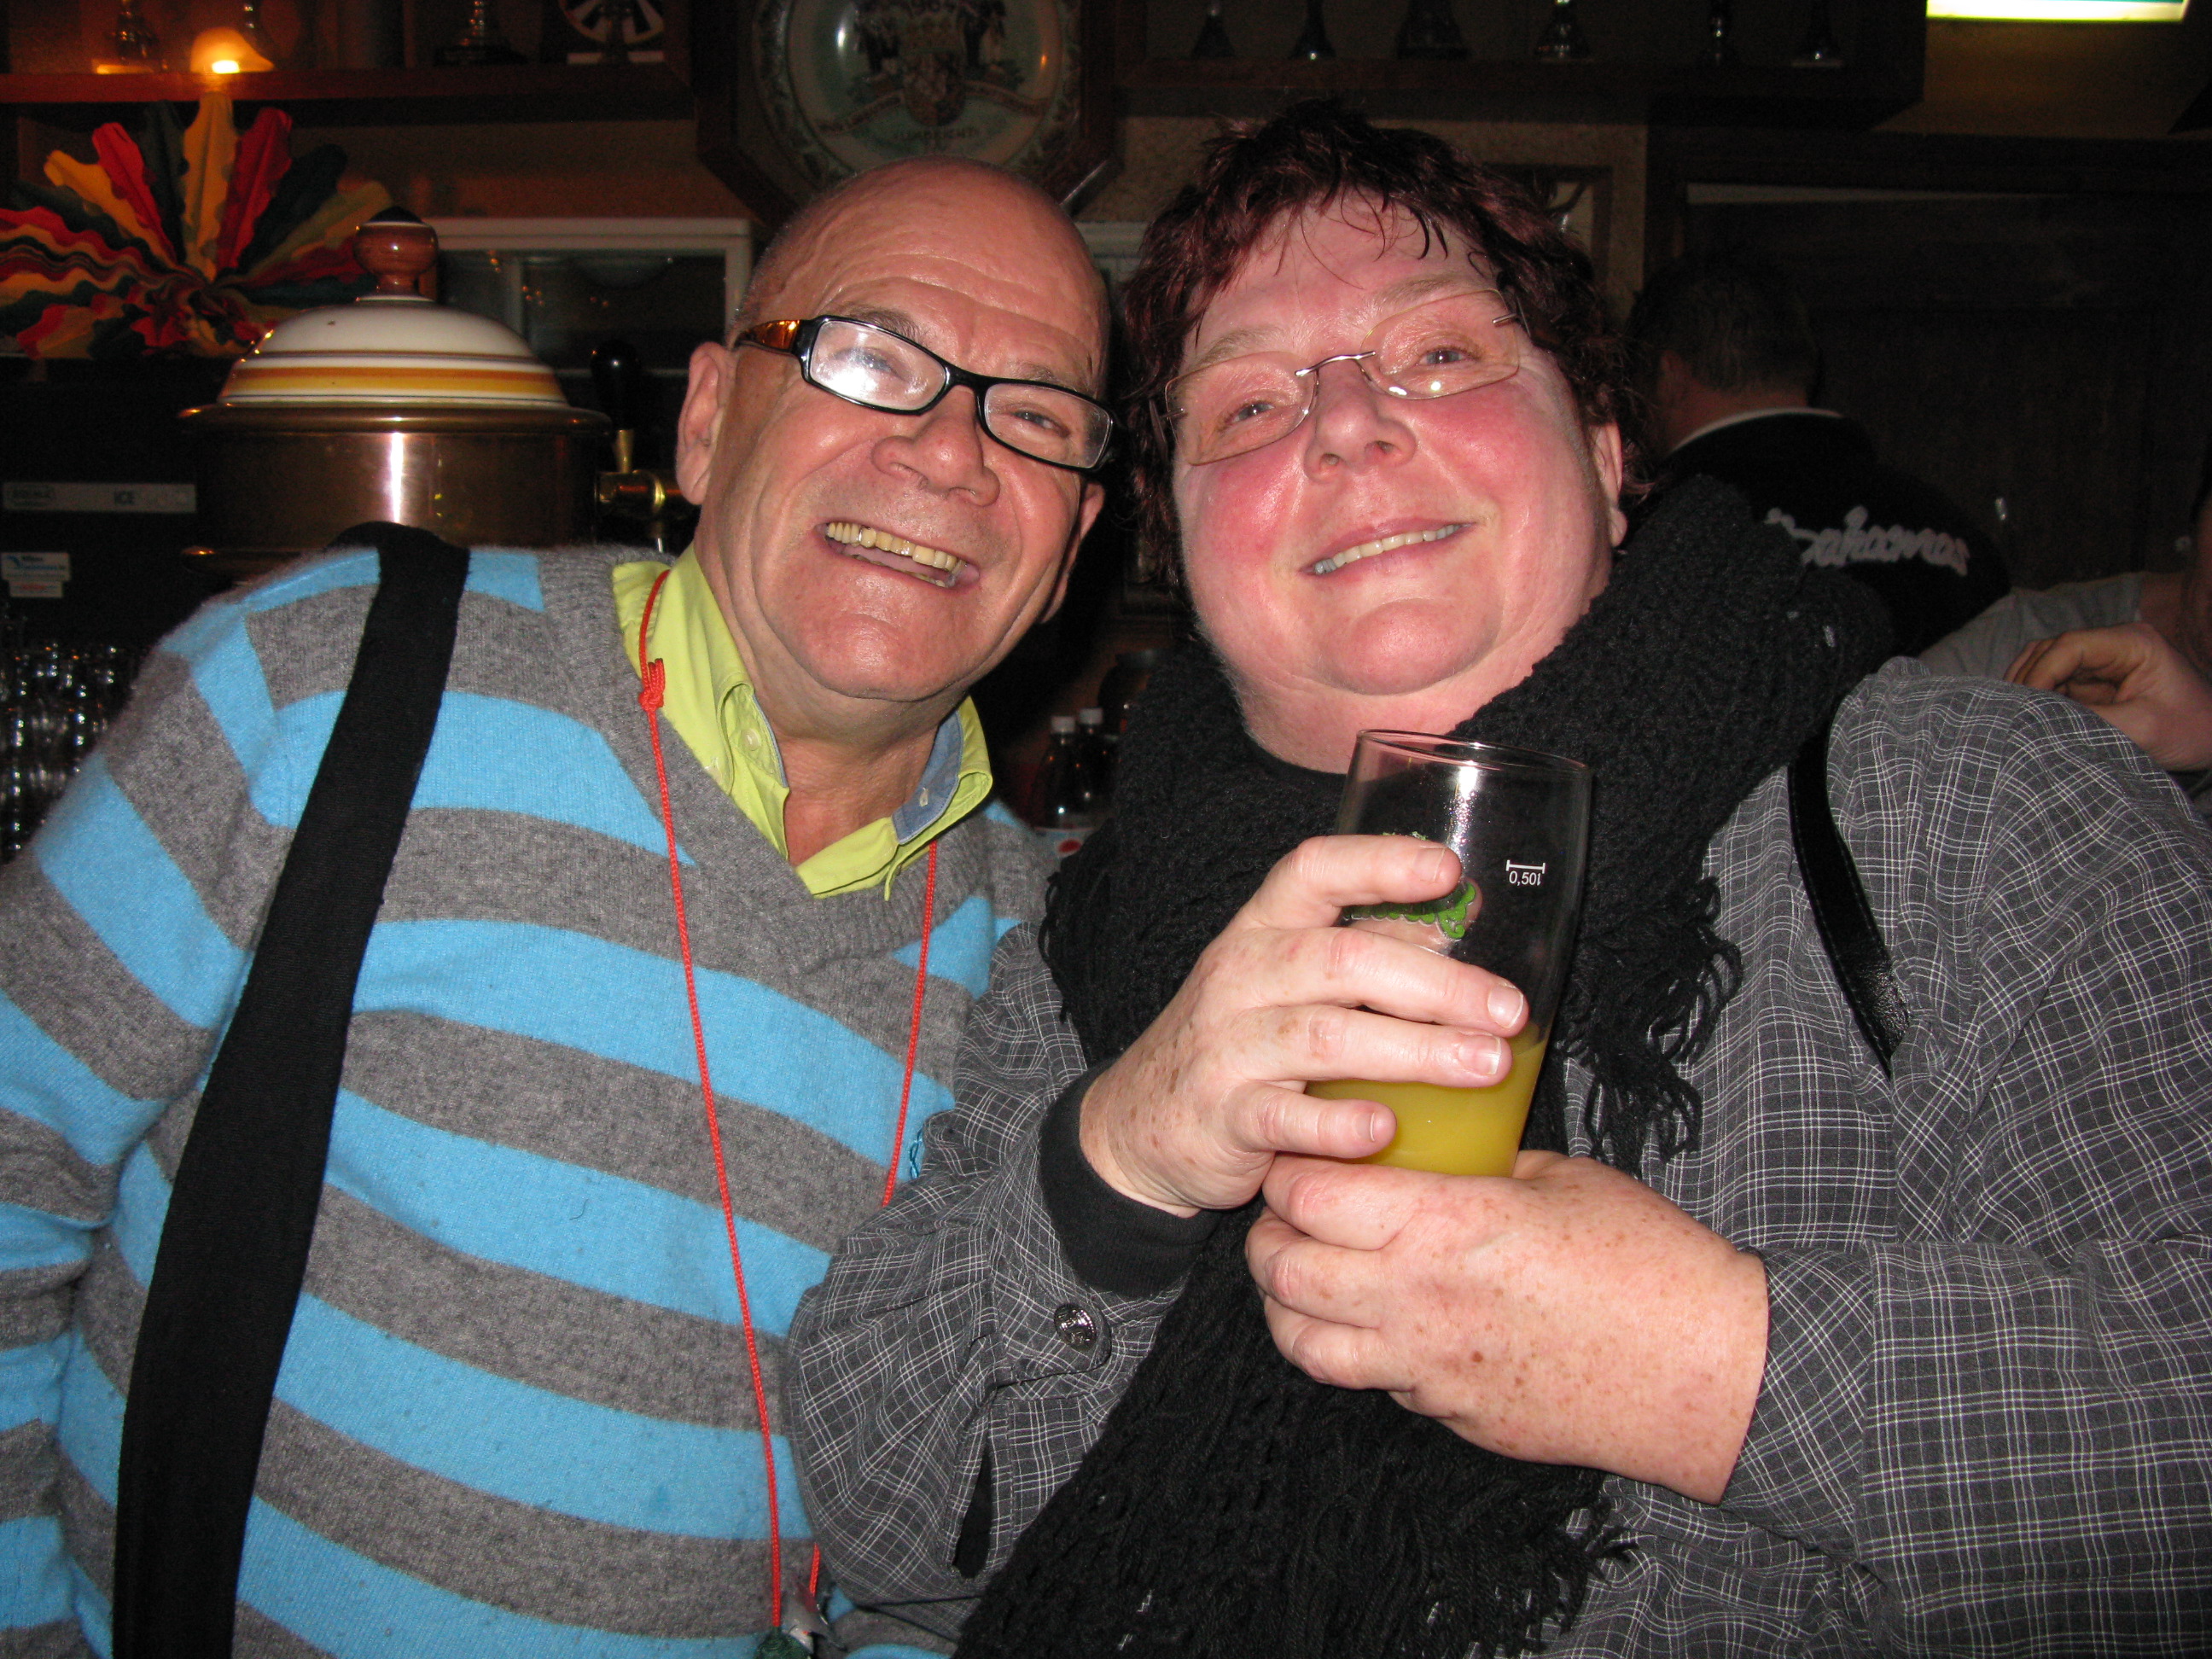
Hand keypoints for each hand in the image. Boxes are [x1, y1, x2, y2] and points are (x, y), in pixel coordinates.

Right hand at [1079, 836, 1531, 1216]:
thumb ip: (1365, 950)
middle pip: (1341, 960)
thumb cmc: (1238, 1041)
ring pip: (1324, 1037)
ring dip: (1414, 1050)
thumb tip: (1461, 921)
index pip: (1313, 871)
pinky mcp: (1222, 1117)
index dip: (1378, 863)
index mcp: (1261, 929)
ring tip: (1485, 1064)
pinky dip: (1336, 1124)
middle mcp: (1240, 976)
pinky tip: (1385, 1129)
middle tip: (1508, 1009)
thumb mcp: (1287, 982)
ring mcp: (1226, 1047)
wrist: (1140, 1124)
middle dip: (1436, 983)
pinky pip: (1282, 1118)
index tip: (1447, 870)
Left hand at [1247, 1151, 1768, 1503]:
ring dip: (1288, 1304)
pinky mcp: (1451, 1415)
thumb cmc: (1649, 1264)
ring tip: (1304, 1275)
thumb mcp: (1560, 1177)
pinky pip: (1370, 1383)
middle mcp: (1417, 1300)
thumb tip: (1442, 1151)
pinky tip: (1377, 1324)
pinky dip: (1353, 1351)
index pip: (1309, 1195)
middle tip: (1286, 1214)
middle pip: (1284, 1270)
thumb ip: (1482, 1166)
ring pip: (1303, 1343)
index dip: (1288, 1170)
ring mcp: (1428, 1369)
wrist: (1706, 1373)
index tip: (1297, 1154)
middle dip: (1269, 1237)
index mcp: (1442, 1224)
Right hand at [2008, 622, 2211, 771]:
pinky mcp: (2095, 681)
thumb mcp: (2142, 729)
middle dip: (2029, 679)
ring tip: (2019, 715)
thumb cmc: (2191, 730)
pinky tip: (2031, 716)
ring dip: (2029, 687)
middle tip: (2014, 713)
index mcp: (2133, 643)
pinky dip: (2039, 698)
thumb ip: (2089, 720)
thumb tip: (2039, 720)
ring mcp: (2103, 662)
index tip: (2027, 705)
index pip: (2070, 645)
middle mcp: (2114, 644)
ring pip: (2047, 663)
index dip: (2041, 672)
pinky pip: (2055, 682)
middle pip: (2051, 649)